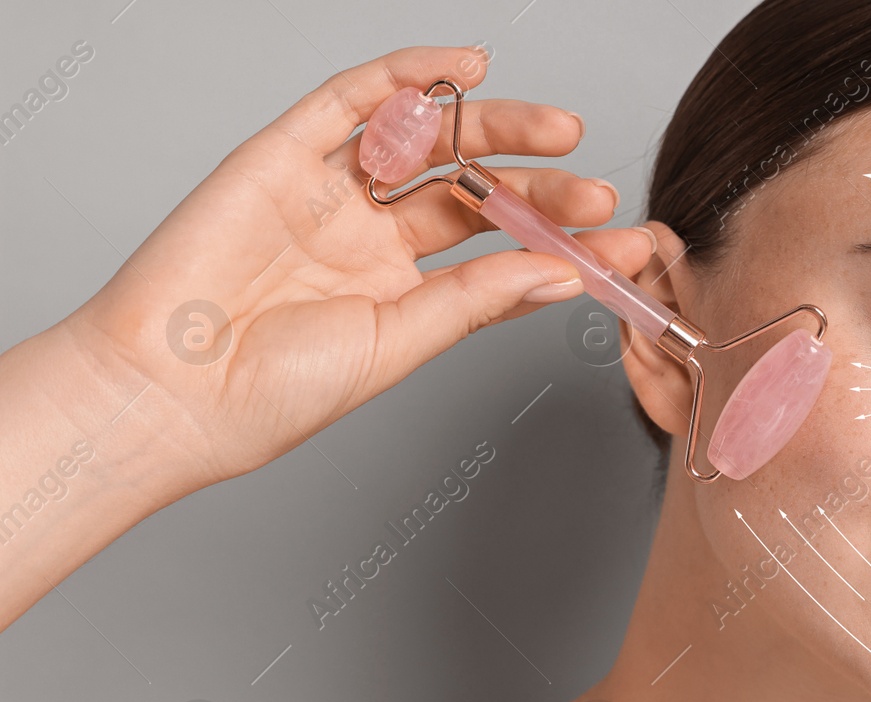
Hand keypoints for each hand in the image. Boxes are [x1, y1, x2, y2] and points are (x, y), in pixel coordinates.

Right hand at [57, 44, 652, 490]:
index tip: (629, 243)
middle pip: (472, 190)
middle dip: (540, 184)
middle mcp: (369, 236)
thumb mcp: (398, 345)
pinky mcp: (281, 155)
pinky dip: (408, 76)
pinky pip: (351, 100)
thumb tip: (562, 273)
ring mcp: (327, 192)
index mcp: (400, 290)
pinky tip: (466, 67)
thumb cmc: (273, 393)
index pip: (498, 251)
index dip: (563, 242)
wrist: (170, 393)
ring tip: (561, 133)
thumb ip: (475, 301)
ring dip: (495, 129)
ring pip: (425, 140)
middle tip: (597, 190)